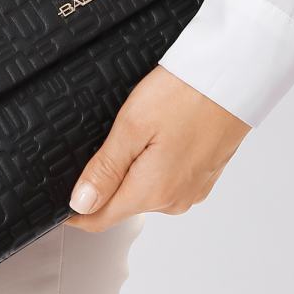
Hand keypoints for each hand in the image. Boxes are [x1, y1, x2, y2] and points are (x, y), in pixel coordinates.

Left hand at [65, 66, 250, 231]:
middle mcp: (174, 199)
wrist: (236, 74)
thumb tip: (80, 204)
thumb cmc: (187, 92)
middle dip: (103, 182)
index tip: (57, 195)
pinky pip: (167, 179)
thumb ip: (105, 169)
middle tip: (98, 141)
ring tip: (133, 132)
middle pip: (121, 203)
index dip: (74, 210)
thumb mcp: (132, 126)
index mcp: (153, 191)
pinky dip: (154, 163)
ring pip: (144, 190)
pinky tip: (158, 134)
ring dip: (130, 170)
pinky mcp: (204, 175)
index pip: (99, 219)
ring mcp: (192, 189)